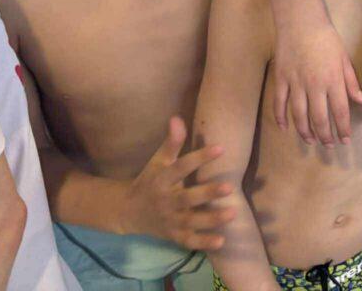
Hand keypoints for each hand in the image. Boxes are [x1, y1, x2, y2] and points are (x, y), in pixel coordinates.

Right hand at [122, 117, 234, 249]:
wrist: (128, 212)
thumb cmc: (150, 181)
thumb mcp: (158, 161)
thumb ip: (171, 143)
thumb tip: (177, 118)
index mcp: (162, 179)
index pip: (182, 167)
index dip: (200, 157)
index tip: (221, 148)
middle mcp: (166, 201)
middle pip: (188, 198)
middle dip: (208, 193)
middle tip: (230, 186)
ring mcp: (170, 220)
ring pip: (191, 221)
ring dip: (211, 219)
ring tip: (233, 213)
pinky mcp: (174, 235)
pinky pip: (189, 241)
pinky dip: (203, 243)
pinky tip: (221, 240)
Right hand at [272, 22, 361, 145]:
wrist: (301, 22)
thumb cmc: (327, 39)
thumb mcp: (344, 59)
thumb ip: (351, 82)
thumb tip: (361, 101)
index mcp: (333, 80)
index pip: (339, 112)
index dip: (343, 129)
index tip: (345, 140)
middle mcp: (314, 85)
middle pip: (319, 118)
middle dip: (325, 136)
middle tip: (329, 145)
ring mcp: (295, 83)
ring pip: (299, 115)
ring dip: (305, 132)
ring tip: (311, 141)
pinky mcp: (281, 79)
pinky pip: (279, 104)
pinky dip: (281, 118)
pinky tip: (286, 128)